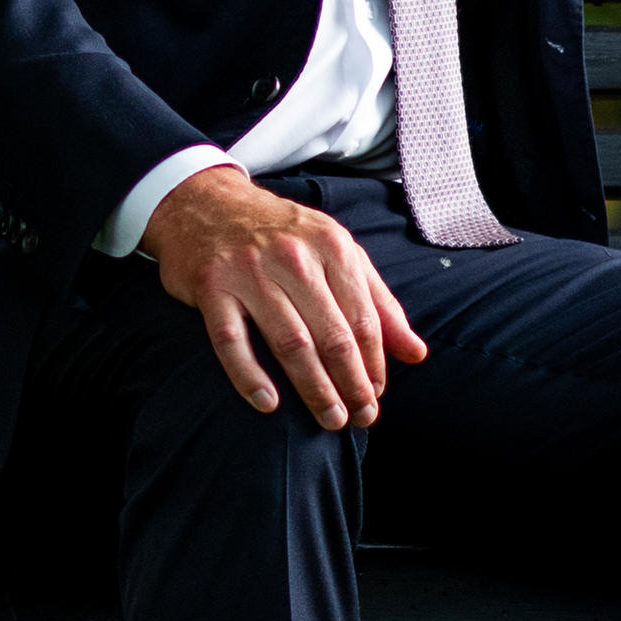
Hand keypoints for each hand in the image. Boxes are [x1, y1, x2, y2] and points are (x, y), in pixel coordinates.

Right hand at [136, 163, 429, 429]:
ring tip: (330, 419)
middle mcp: (293, 256)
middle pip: (332, 334)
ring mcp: (249, 271)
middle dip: (352, 383)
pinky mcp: (211, 286)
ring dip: (314, 388)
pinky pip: (232, 341)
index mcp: (331, 246)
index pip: (363, 318)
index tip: (377, 394)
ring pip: (290, 342)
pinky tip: (268, 404)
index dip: (375, 363)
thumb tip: (416, 354)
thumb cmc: (278, 233)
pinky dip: (249, 376)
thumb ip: (378, 301)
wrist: (204, 202)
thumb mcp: (335, 252)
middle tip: (361, 417)